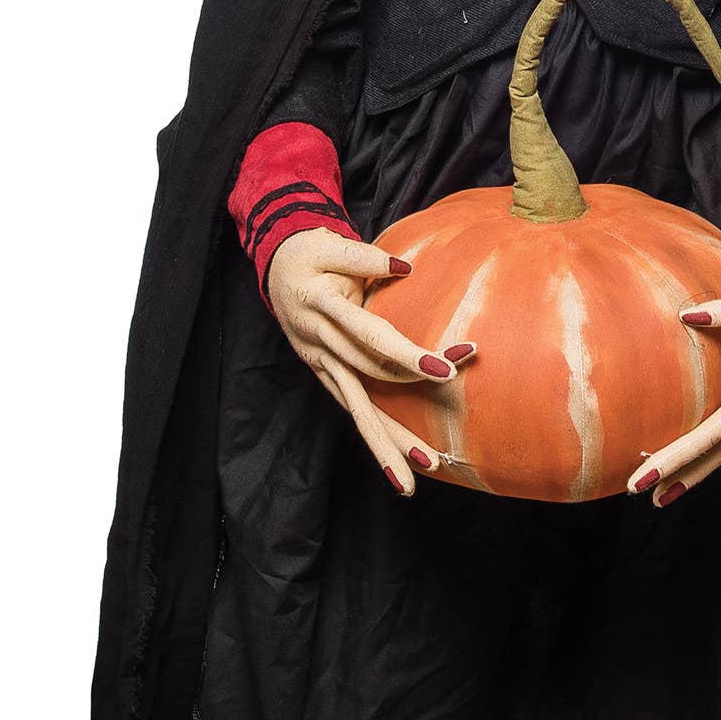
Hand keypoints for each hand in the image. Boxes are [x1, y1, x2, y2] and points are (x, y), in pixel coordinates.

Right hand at [266, 228, 472, 496]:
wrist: (276, 268)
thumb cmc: (309, 254)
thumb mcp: (329, 245)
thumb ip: (364, 257)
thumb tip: (404, 268)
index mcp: (323, 308)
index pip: (372, 335)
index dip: (407, 354)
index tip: (444, 371)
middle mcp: (320, 343)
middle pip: (370, 382)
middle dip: (404, 418)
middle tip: (439, 452)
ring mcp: (320, 363)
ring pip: (356, 408)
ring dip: (385, 443)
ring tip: (416, 474)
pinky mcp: (323, 374)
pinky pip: (351, 407)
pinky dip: (373, 434)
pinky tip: (395, 460)